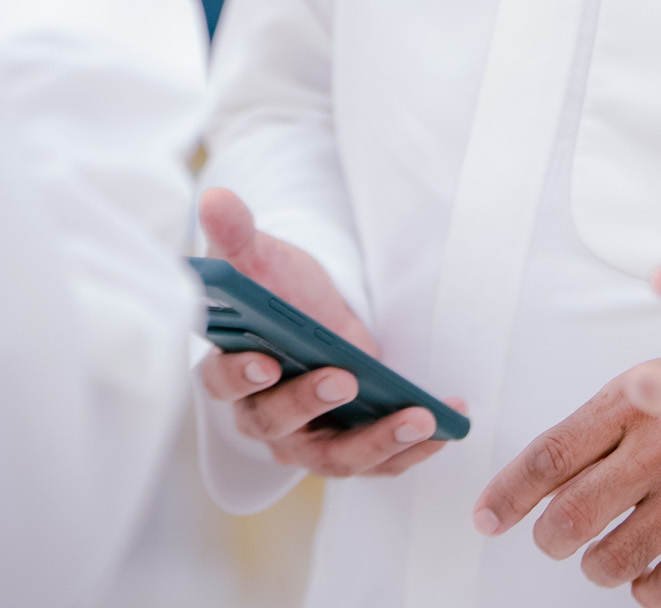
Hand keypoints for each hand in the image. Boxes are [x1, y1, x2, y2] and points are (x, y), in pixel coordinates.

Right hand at [198, 187, 457, 477]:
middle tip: (344, 379)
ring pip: (334, 456)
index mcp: (229, 370)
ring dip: (376, 442)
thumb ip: (236, 233)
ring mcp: (305, 440)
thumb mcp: (258, 257)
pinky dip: (410, 450)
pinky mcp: (347, 447)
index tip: (266, 362)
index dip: (241, 376)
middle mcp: (261, 416)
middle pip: (278, 424)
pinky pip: (376, 463)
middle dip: (310, 404)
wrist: (308, 313)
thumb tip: (216, 197)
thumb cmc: (274, 288)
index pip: (223, 382)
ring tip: (418, 418)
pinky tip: (445, 426)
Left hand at [473, 337, 660, 603]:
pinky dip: (646, 588)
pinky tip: (648, 569)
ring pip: (612, 560)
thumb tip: (530, 477)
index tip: (485, 519)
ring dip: (596, 564)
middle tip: (555, 534)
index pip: (549, 456)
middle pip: (571, 516)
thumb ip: (594, 427)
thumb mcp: (646, 380)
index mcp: (631, 400)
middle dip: (550, 537)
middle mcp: (657, 446)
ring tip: (605, 549)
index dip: (507, 494)